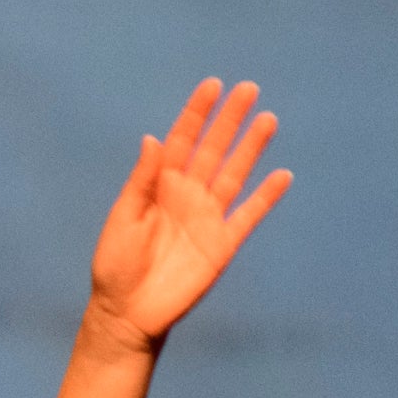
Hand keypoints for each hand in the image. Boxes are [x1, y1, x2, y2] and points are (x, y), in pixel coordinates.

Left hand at [87, 77, 289, 349]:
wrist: (127, 312)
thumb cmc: (116, 264)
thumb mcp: (123, 217)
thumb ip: (142, 180)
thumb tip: (153, 139)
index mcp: (160, 184)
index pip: (182, 140)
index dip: (197, 113)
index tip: (213, 85)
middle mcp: (187, 195)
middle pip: (214, 149)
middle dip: (230, 120)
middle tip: (249, 89)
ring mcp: (207, 218)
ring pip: (234, 174)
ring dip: (251, 148)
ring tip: (268, 119)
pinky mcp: (222, 244)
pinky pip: (248, 215)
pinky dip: (266, 197)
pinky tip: (282, 175)